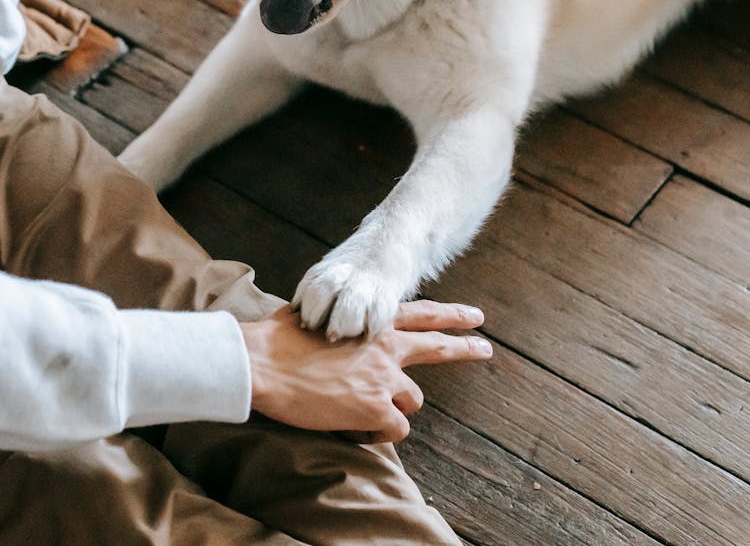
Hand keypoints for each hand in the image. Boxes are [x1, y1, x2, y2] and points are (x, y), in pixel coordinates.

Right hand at [239, 300, 491, 442]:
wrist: (263, 364)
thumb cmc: (276, 339)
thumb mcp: (315, 314)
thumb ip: (335, 319)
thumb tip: (325, 321)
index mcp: (371, 322)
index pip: (421, 314)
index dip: (450, 316)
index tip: (475, 317)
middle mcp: (386, 348)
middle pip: (437, 348)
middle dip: (464, 347)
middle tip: (485, 348)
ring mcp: (384, 379)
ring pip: (410, 402)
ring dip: (390, 409)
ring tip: (356, 412)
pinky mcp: (376, 409)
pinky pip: (393, 431)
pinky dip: (374, 434)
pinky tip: (351, 429)